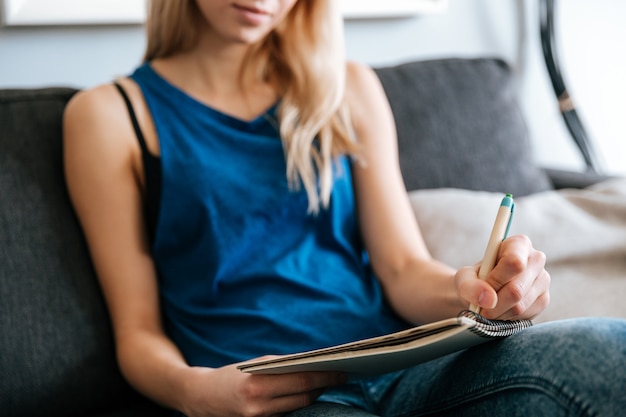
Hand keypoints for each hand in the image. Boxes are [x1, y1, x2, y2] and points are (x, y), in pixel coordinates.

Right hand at [179, 358, 346, 416]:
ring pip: (298, 408)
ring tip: (326, 383)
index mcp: (258, 385)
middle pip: (304, 397)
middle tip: (341, 375)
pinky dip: (298, 405)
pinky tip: (308, 395)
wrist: (201, 398)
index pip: (302, 382)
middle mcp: (259, 407)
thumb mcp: (255, 365)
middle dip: (324, 385)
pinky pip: (287, 415)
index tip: (343, 371)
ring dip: (314, 395)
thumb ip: (283, 366)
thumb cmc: (231, 376)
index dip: (326, 376)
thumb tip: (313, 363)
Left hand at [455, 235, 550, 319]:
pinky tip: (501, 310)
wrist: (483, 292)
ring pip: (520, 305)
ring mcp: (543, 280)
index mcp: (518, 244)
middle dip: (493, 302)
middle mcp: (536, 259)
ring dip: (498, 312)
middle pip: (516, 289)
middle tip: (480, 306)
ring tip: (488, 307)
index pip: (514, 263)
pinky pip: (525, 315)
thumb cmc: (474, 279)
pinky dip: (507, 318)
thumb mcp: (464, 278)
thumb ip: (470, 286)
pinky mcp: (544, 299)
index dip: (496, 280)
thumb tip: (489, 300)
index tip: (483, 288)